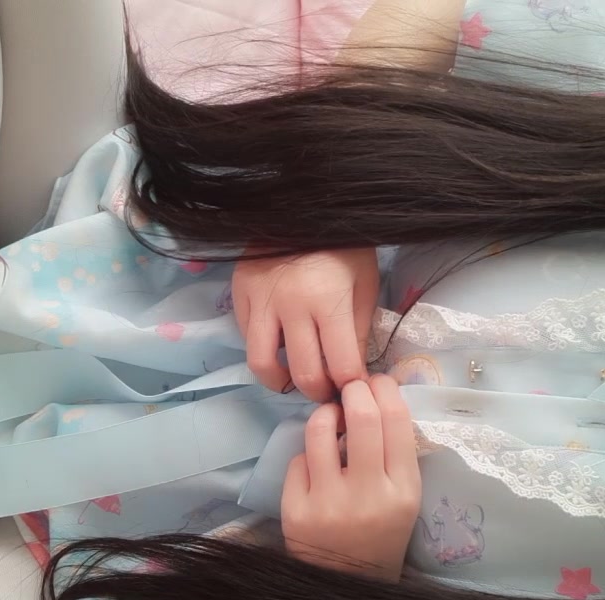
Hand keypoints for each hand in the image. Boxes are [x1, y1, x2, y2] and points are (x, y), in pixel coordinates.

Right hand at [233, 248, 379, 401]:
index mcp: (330, 302)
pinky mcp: (238, 292)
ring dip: (280, 381)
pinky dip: (262, 349)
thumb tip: (354, 371)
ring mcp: (259, 300)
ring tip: (293, 378)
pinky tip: (278, 343)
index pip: (342, 367)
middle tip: (326, 390)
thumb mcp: (365, 281)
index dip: (351, 387)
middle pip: (303, 375)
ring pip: (260, 364)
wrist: (301, 202)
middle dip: (319, 393)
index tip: (354, 390)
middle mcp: (291, 306)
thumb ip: (360, 328)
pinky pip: (246, 337)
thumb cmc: (342, 242)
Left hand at [281, 376, 421, 580]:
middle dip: (353, 390)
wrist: (348, 583)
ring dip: (325, 413)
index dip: (385, 390)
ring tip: (330, 417)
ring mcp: (329, 503)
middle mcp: (368, 495)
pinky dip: (308, 455)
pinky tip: (317, 465)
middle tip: (350, 387)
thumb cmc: (381, 532)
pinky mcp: (296, 511)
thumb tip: (375, 396)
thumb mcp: (405, 497)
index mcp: (403, 491)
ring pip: (320, 431)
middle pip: (361, 418)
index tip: (377, 382)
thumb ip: (395, 453)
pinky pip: (298, 460)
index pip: (396, 421)